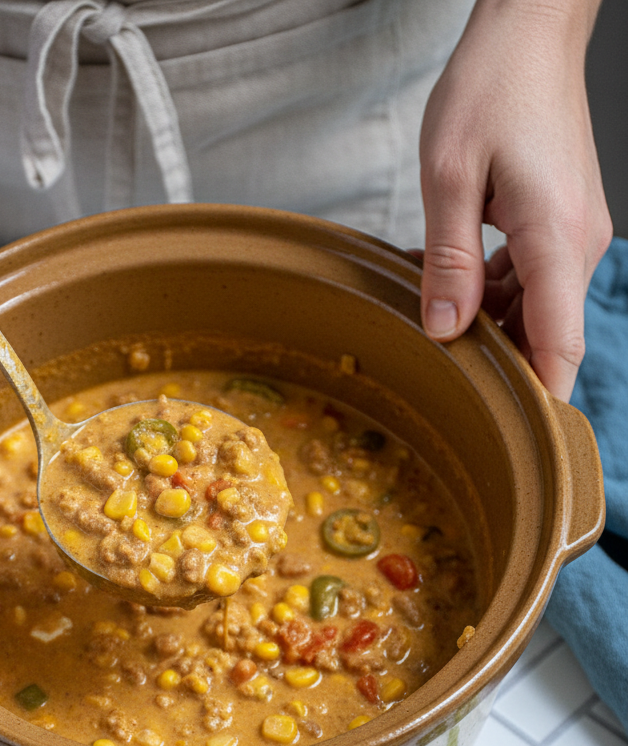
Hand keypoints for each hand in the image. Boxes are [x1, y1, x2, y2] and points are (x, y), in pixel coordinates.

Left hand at [419, 0, 611, 400]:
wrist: (530, 33)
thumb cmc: (491, 87)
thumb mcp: (449, 174)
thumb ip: (447, 260)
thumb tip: (447, 331)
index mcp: (556, 238)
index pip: (559, 345)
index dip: (540, 400)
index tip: (517, 441)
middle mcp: (577, 245)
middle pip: (545, 335)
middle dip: (497, 361)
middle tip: (439, 370)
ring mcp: (573, 236)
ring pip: (534, 311)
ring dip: (487, 324)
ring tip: (433, 312)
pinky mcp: (560, 225)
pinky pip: (531, 281)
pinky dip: (492, 293)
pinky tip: (451, 283)